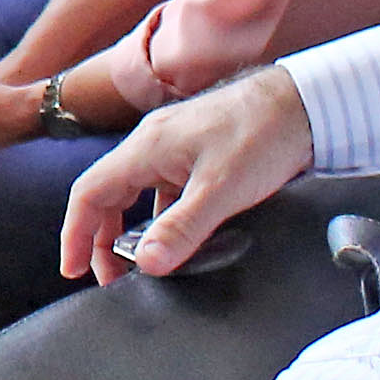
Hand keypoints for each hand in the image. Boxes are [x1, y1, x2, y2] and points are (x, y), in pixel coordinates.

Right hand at [58, 65, 313, 283]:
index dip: (76, 234)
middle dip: (101, 238)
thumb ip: (181, 228)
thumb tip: (145, 264)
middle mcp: (151, 144)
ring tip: (140, 262)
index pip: (89, 193)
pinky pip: (162, 189)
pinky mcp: (195, 153)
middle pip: (106, 194)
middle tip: (110, 276)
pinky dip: (159, 217)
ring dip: (129, 229)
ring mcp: (173, 146)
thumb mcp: (221, 189)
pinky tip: (177, 236)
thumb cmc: (263, 133)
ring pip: (135, 193)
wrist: (304, 103)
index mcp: (145, 148)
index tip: (74, 270)